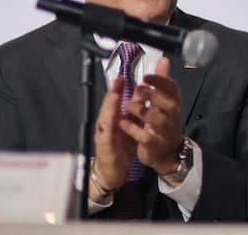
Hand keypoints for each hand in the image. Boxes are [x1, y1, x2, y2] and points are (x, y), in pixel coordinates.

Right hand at [90, 75, 138, 195]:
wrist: (113, 172)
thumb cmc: (120, 146)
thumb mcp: (130, 125)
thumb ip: (136, 108)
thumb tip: (143, 89)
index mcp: (114, 118)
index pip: (117, 101)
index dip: (120, 88)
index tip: (125, 75)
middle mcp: (107, 125)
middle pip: (109, 106)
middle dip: (113, 93)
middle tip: (118, 80)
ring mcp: (104, 136)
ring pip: (105, 119)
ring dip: (109, 107)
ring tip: (113, 96)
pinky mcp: (105, 148)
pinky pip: (107, 137)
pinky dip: (109, 129)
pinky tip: (112, 122)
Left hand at [119, 57, 183, 175]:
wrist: (167, 153)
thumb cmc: (163, 123)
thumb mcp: (163, 102)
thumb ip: (162, 81)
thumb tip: (163, 60)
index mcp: (173, 103)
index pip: (173, 88)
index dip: (161, 81)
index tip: (146, 76)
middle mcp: (172, 116)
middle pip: (167, 103)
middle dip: (153, 94)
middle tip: (138, 87)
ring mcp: (164, 131)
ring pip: (156, 119)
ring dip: (142, 110)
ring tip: (127, 103)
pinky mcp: (154, 145)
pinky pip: (146, 137)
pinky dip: (134, 130)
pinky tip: (124, 123)